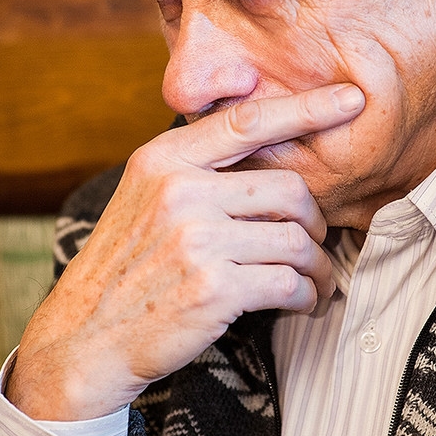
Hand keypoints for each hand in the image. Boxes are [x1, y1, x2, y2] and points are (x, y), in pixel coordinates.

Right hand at [6, 84, 363, 419]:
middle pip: (288, 188)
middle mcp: (180, 190)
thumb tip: (266, 151)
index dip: (306, 108)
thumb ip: (195, 168)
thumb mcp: (144, 197)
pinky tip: (302, 302)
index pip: (247, 121)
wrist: (86, 336)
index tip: (349, 99)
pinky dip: (307, 295)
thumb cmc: (126, 266)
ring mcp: (196, 239)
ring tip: (316, 280)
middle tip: (315, 243)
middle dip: (314, 221)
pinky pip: (289, 282)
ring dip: (317, 266)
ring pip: (295, 239)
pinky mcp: (213, 287)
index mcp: (164, 159)